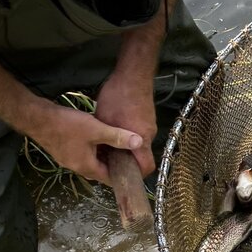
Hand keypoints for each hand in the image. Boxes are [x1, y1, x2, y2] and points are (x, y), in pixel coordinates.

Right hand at [27, 104, 144, 185]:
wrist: (37, 118)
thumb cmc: (67, 125)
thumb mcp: (96, 130)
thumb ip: (118, 137)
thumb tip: (139, 143)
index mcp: (87, 167)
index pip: (109, 179)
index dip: (123, 175)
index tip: (135, 169)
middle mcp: (77, 167)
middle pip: (101, 170)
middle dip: (115, 164)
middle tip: (130, 155)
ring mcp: (68, 160)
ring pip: (92, 161)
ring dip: (104, 155)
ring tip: (118, 146)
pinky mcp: (63, 151)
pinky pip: (83, 154)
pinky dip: (93, 150)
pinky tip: (100, 138)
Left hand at [94, 63, 156, 177]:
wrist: (133, 74)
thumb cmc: (117, 98)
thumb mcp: (104, 122)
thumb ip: (106, 141)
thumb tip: (102, 155)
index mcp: (141, 140)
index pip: (146, 167)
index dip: (136, 176)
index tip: (122, 177)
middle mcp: (148, 135)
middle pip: (140, 155)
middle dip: (125, 160)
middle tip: (107, 160)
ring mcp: (149, 125)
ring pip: (137, 143)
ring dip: (124, 146)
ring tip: (106, 143)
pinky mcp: (147, 116)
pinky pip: (138, 132)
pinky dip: (127, 135)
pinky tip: (113, 128)